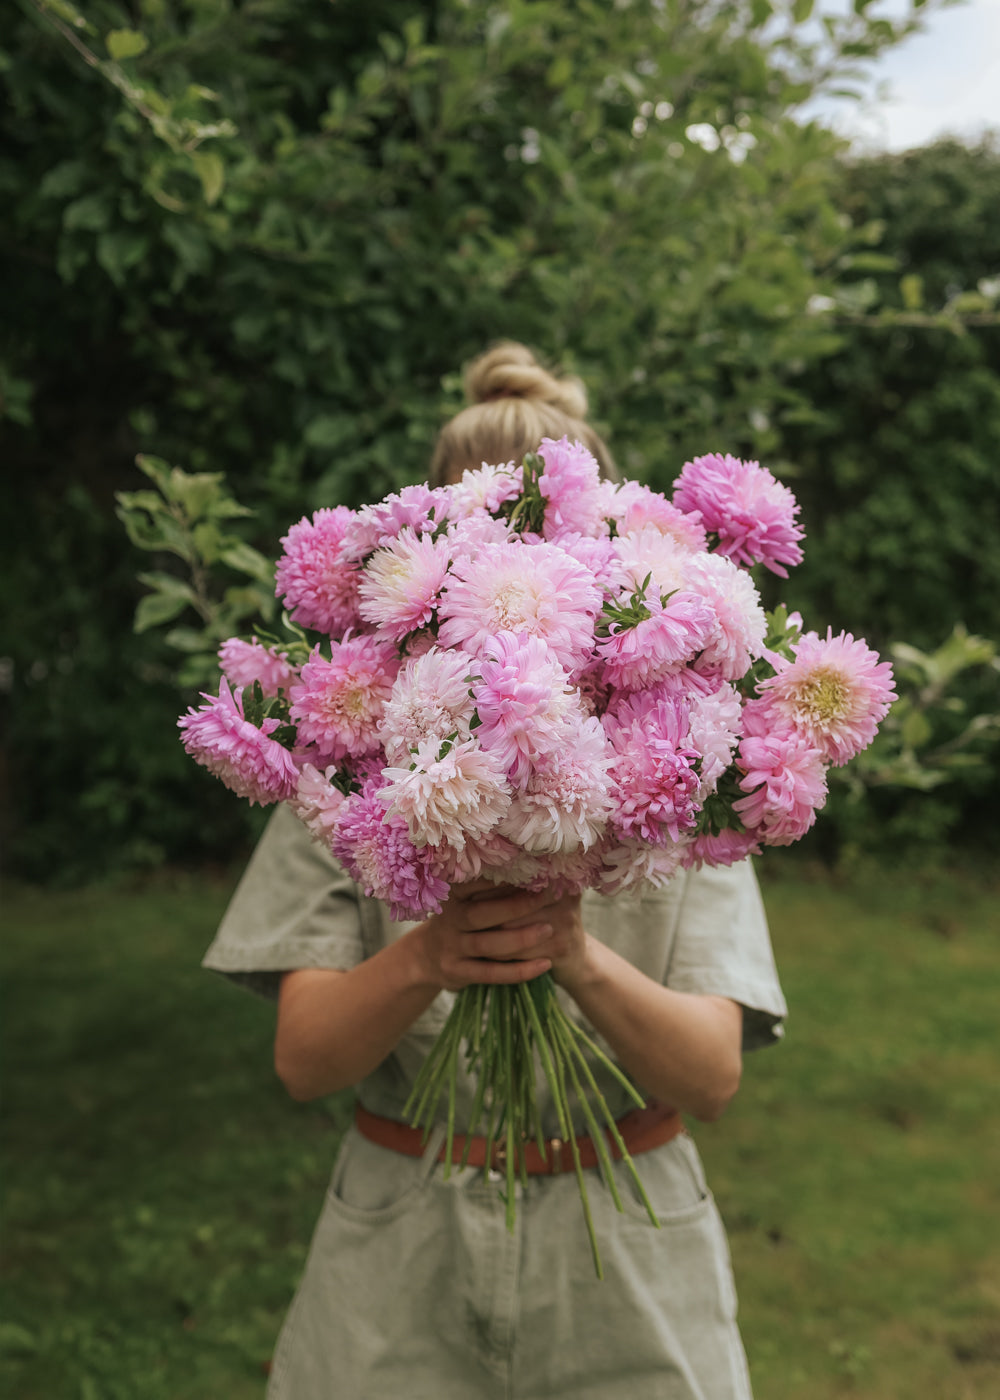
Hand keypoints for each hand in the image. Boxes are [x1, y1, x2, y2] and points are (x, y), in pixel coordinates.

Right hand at [411, 881, 586, 992]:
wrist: (425, 957)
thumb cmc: (460, 919)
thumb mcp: (464, 898)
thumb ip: (489, 885)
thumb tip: (533, 864)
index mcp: (452, 895)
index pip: (473, 883)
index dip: (501, 878)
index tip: (530, 868)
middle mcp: (449, 920)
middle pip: (480, 914)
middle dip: (515, 906)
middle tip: (546, 896)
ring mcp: (452, 948)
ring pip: (487, 945)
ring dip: (520, 938)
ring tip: (549, 929)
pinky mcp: (458, 972)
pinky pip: (491, 973)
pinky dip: (519, 971)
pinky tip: (545, 964)